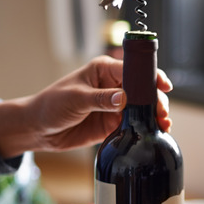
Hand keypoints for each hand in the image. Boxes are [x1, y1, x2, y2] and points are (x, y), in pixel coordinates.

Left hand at [0, 55, 172, 158]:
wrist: (39, 129)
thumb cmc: (51, 105)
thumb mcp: (76, 99)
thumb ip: (101, 99)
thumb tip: (124, 98)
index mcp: (104, 70)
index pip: (134, 70)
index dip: (151, 77)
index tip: (164, 86)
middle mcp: (114, 85)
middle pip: (144, 90)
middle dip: (156, 100)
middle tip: (162, 113)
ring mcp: (116, 105)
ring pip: (143, 108)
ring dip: (155, 115)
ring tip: (163, 125)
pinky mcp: (114, 122)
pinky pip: (135, 124)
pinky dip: (146, 128)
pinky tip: (155, 133)